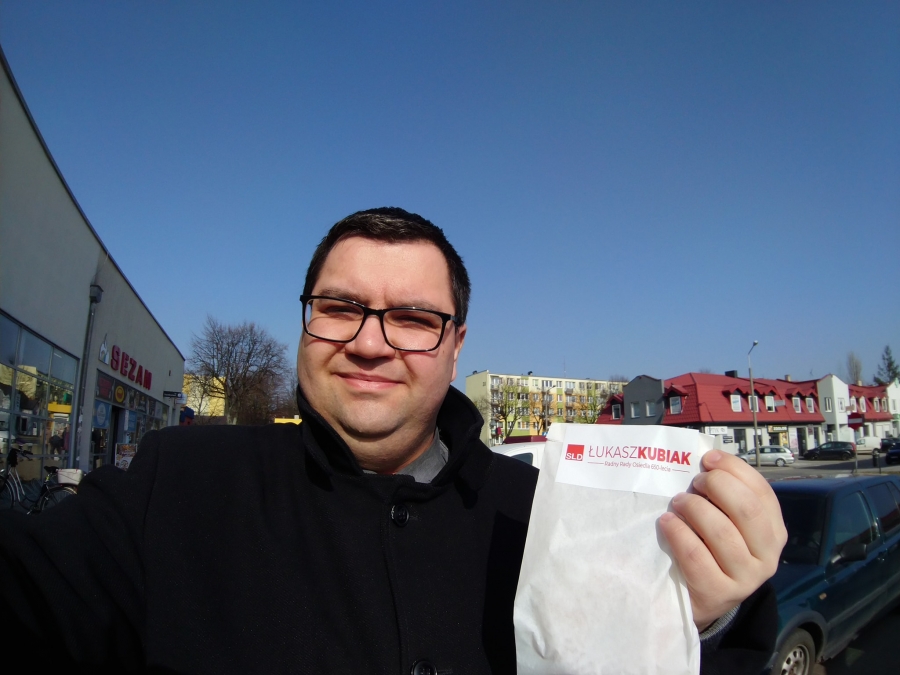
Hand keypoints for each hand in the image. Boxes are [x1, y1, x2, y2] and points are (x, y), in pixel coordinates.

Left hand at [659, 450, 786, 629]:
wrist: (701, 597)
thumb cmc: (711, 548)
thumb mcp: (726, 521)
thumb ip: (723, 496)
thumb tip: (706, 460)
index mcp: (773, 531)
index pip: (762, 491)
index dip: (734, 469)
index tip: (708, 458)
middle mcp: (767, 555)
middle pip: (746, 509)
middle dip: (716, 486)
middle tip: (694, 482)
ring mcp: (746, 578)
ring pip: (722, 532)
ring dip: (695, 508)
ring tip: (677, 502)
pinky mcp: (719, 593)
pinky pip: (697, 556)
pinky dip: (679, 534)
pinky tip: (667, 523)